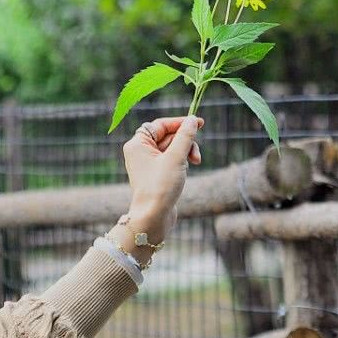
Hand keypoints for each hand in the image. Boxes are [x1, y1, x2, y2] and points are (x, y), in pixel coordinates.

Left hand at [121, 116, 202, 248]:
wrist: (153, 217)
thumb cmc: (160, 186)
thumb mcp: (176, 157)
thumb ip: (185, 136)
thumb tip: (193, 120)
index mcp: (138, 144)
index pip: (161, 125)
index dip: (181, 122)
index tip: (199, 122)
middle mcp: (140, 152)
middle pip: (168, 136)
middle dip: (185, 142)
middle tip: (197, 154)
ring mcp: (148, 164)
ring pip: (172, 148)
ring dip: (186, 152)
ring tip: (196, 162)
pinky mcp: (156, 175)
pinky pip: (171, 160)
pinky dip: (182, 161)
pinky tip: (187, 170)